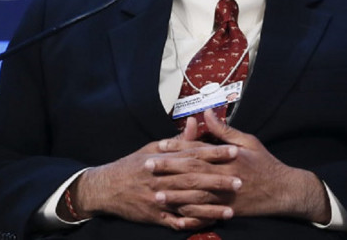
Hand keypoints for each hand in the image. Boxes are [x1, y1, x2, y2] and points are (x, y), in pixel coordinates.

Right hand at [66, 117, 242, 229]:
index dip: (214, 153)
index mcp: (162, 159)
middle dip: (217, 180)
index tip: (233, 152)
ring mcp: (158, 199)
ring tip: (230, 209)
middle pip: (193, 179)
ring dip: (210, 207)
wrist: (106, 187)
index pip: (192, 154)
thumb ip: (176, 140)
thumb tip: (194, 122)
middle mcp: (161, 178)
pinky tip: (208, 224)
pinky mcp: (154, 216)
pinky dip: (192, 223)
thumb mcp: (152, 148)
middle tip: (239, 181)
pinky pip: (176, 221)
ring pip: (188, 202)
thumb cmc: (133, 165)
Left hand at [154, 109, 330, 223]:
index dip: (178, 147)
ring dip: (175, 195)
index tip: (160, 145)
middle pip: (192, 172)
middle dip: (168, 170)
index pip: (198, 150)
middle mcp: (225, 176)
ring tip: (156, 193)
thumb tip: (206, 113)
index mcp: (228, 157)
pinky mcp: (228, 211)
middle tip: (148, 167)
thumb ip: (224, 129)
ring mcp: (226, 196)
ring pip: (196, 196)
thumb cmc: (265, 163)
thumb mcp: (248, 141)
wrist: (284, 192)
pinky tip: (175, 215)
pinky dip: (190, 216)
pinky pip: (206, 214)